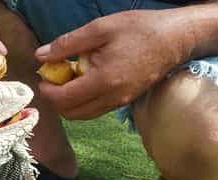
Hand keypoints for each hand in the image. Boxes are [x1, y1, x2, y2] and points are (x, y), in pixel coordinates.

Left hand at [36, 10, 193, 119]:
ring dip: (69, 101)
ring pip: (83, 114)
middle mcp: (112, 98)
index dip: (47, 90)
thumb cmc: (140, 29)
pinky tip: (85, 78)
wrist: (177, 38)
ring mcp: (120, 102)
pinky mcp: (126, 100)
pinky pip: (96, 108)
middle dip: (56, 99)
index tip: (43, 75)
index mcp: (104, 81)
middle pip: (71, 113)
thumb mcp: (100, 28)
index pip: (64, 99)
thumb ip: (67, 44)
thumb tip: (41, 55)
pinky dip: (84, 100)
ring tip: (68, 76)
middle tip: (53, 77)